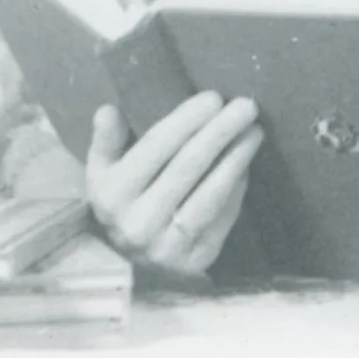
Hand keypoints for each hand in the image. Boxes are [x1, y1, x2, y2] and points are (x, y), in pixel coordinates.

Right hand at [85, 92, 262, 276]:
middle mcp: (136, 224)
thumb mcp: (104, 172)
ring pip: (210, 194)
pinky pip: (222, 217)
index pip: (155, 148)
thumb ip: (106, 141)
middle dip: (220, 132)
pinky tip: (247, 164)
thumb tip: (107, 110)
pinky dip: (237, 188)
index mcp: (111, 196)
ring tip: (255, 131)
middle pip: (187, 167)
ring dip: (237, 158)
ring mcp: (166, 247)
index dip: (186, 120)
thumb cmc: (124, 201)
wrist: (135, 260)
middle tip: (246, 106)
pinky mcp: (194, 261)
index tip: (214, 97)